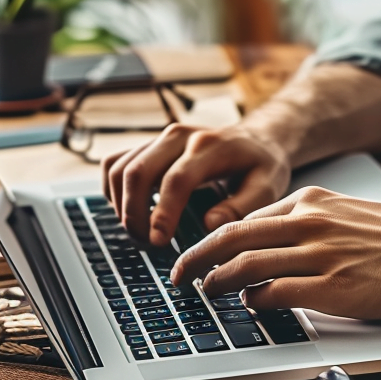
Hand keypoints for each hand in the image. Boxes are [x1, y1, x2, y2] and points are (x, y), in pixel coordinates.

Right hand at [101, 123, 290, 245]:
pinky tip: (130, 211)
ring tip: (140, 232)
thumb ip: (242, 207)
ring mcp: (160, 138)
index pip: (176, 179)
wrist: (256, 139)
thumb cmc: (262, 166)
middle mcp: (180, 136)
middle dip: (134, 213)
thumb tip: (208, 225)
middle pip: (138, 172)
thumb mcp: (267, 187)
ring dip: (121, 205)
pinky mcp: (149, 145)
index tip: (158, 241)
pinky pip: (115, 163)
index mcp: (210, 146)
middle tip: (147, 243)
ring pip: (120, 168)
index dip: (163, 213)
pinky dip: (113, 191)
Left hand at [170, 186, 380, 319]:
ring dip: (218, 281)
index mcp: (313, 201)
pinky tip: (250, 305)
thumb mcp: (347, 213)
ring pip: (246, 266)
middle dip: (197, 257)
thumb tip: (270, 243)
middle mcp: (310, 223)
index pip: (247, 219)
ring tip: (207, 292)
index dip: (216, 239)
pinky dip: (254, 300)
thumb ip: (309, 222)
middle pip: (233, 238)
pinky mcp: (331, 288)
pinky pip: (276, 294)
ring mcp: (319, 255)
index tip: (202, 253)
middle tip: (179, 274)